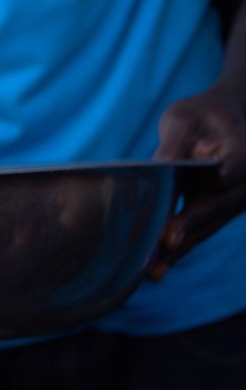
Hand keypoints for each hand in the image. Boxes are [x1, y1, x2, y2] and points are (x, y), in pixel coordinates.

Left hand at [150, 85, 245, 278]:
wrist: (223, 117)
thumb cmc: (200, 115)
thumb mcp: (183, 119)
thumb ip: (173, 146)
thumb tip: (158, 169)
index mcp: (244, 151)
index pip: (225, 181)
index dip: (199, 211)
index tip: (172, 234)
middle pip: (216, 211)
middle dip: (184, 236)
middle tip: (154, 263)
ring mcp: (239, 197)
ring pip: (210, 225)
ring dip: (181, 249)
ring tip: (153, 274)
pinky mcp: (224, 207)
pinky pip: (204, 227)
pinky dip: (182, 243)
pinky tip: (159, 267)